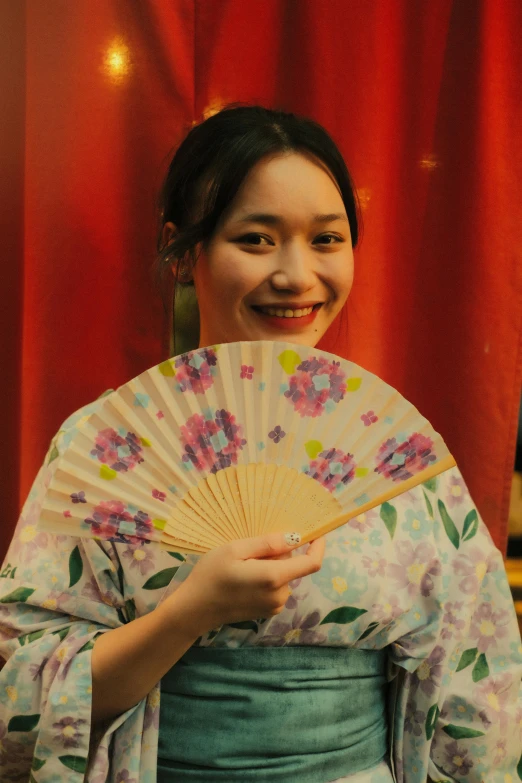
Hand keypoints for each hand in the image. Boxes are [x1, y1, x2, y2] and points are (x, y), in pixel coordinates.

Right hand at [168, 532, 325, 635]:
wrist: (195, 609)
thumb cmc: (211, 575)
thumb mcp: (235, 549)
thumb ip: (267, 544)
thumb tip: (294, 538)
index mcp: (274, 577)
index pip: (311, 563)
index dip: (318, 546)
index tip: (317, 532)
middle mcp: (280, 594)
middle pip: (293, 566)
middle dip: (280, 553)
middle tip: (251, 549)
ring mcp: (274, 605)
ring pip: (284, 575)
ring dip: (271, 565)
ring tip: (243, 565)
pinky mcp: (268, 611)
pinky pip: (276, 586)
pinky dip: (267, 577)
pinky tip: (244, 577)